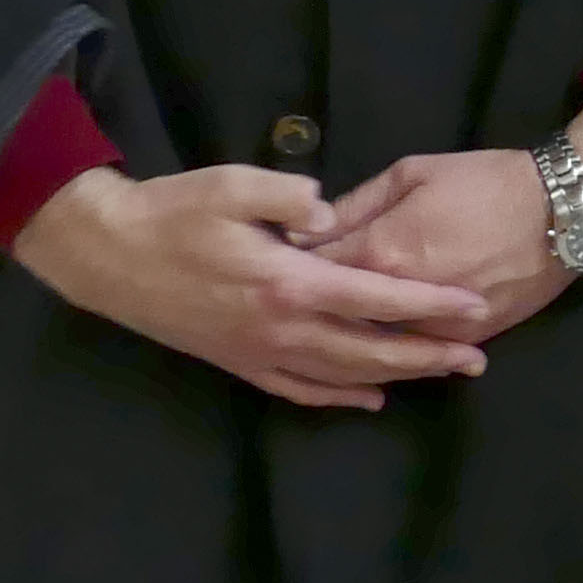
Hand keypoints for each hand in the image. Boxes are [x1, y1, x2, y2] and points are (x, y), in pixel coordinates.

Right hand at [10, 165, 495, 408]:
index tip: (475, 308)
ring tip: (440, 375)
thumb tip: (331, 212)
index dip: (431, 304)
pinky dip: (339, 397)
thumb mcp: (234, 185)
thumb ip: (292, 197)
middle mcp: (280, 327)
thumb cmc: (173, 212)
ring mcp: (258, 351)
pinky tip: (369, 397)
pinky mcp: (237, 362)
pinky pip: (298, 390)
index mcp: (288, 281)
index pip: (377, 297)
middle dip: (428, 355)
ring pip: (341, 375)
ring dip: (395, 377)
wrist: (106, 254)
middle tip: (476, 359)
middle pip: (371, 350)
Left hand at [304, 149, 582, 340]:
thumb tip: (307, 230)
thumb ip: (354, 205)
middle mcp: (400, 302)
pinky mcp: (468, 341)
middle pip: (336, 319)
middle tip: (295, 304)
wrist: (565, 210)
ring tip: (328, 333)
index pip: (310, 271)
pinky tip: (379, 351)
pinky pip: (417, 355)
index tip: (276, 264)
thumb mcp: (412, 174)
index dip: (288, 267)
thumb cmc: (486, 182)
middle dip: (313, 311)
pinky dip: (395, 354)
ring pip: (375, 347)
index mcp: (380, 252)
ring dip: (349, 341)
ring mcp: (436, 329)